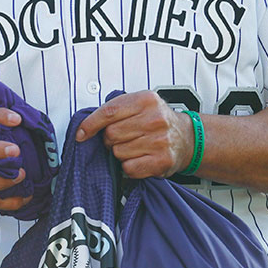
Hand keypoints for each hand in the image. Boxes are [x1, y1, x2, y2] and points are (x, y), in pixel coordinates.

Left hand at [75, 91, 194, 178]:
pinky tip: (140, 159)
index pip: (109, 112)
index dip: (90, 124)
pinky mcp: (162, 161)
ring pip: (118, 152)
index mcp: (146, 100)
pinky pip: (129, 168)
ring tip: (135, 147)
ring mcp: (160, 140)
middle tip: (123, 138)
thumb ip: (115, 109)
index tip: (81, 134)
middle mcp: (155, 119)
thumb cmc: (157, 121)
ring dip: (121, 153)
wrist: (187, 138)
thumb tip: (85, 128)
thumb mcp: (140, 104)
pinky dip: (129, 166)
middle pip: (111, 134)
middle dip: (110, 139)